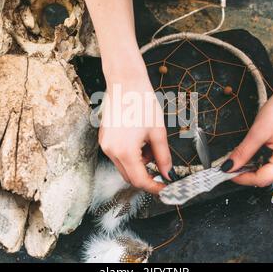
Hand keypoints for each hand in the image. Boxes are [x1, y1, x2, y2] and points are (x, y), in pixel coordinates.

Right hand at [99, 53, 172, 193]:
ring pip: (125, 167)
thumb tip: (168, 173)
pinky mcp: (104, 139)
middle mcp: (111, 151)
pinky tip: (140, 140)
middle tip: (162, 166)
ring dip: (140, 163)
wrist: (125, 82)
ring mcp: (105, 145)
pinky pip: (119, 156)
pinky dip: (132, 155)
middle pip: (130, 177)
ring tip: (150, 144)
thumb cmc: (142, 102)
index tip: (165, 189)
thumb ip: (164, 156)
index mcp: (125, 151)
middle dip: (148, 174)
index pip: (140, 180)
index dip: (155, 187)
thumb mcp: (158, 132)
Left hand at [221, 77, 272, 186]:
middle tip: (231, 167)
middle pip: (267, 177)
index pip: (262, 179)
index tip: (228, 174)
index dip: (242, 178)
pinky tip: (254, 155)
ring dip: (255, 167)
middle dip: (247, 173)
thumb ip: (242, 152)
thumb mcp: (257, 132)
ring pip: (272, 171)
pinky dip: (264, 161)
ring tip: (240, 160)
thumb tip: (229, 165)